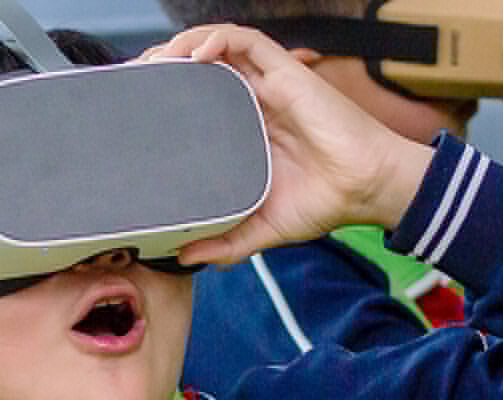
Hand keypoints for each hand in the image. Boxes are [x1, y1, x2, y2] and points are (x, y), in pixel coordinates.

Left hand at [141, 26, 436, 264]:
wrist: (366, 190)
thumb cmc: (324, 202)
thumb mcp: (262, 228)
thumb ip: (225, 242)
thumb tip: (183, 256)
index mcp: (245, 128)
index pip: (198, 96)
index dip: (166, 91)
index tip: (135, 103)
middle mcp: (254, 100)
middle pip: (201, 65)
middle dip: (163, 61)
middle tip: (136, 78)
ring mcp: (270, 85)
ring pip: (218, 45)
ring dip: (182, 43)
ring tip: (156, 60)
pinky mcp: (287, 74)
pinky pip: (248, 42)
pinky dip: (218, 40)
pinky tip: (194, 57)